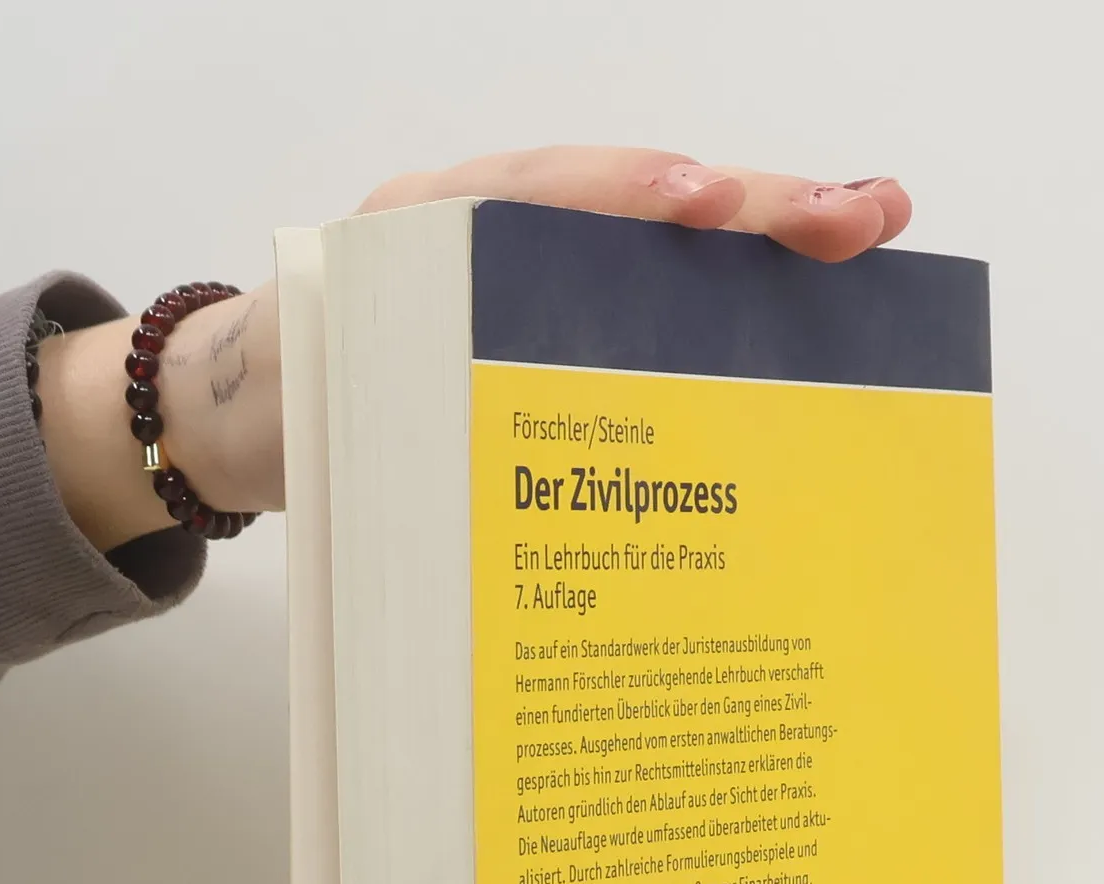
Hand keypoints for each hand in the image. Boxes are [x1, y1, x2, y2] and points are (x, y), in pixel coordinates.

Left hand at [39, 148, 909, 548]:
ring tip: (863, 225)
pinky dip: (730, 290)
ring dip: (762, 234)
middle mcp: (486, 233)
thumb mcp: (307, 418)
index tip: (701, 206)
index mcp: (418, 241)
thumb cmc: (283, 414)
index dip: (622, 198)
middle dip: (746, 202)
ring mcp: (528, 267)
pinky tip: (804, 297)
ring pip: (656, 240)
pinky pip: (650, 290)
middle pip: (629, 199)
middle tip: (859, 214)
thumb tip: (481, 465)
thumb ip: (373, 416)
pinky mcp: (553, 313)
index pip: (533, 198)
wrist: (240, 412)